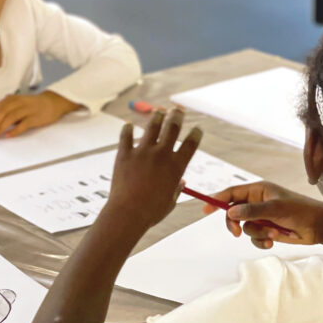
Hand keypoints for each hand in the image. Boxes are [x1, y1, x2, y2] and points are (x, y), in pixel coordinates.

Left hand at [0, 91, 79, 139]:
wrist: (52, 103)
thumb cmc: (32, 106)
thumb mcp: (17, 105)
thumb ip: (5, 111)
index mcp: (11, 99)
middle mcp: (18, 102)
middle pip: (1, 113)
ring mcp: (27, 109)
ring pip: (10, 118)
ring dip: (0, 128)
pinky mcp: (35, 117)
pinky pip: (23, 124)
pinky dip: (14, 130)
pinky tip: (7, 136)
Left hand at [105, 109, 201, 230]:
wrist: (128, 213)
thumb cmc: (151, 212)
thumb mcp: (170, 201)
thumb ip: (177, 189)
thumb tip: (181, 182)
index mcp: (176, 166)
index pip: (190, 144)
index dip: (196, 134)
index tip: (197, 128)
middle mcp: (161, 155)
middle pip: (172, 128)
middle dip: (177, 116)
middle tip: (178, 110)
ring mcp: (142, 152)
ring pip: (152, 127)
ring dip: (157, 117)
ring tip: (159, 111)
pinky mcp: (125, 154)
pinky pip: (126, 136)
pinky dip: (127, 129)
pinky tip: (128, 124)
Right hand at [203, 181, 322, 249]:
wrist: (318, 227)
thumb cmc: (299, 210)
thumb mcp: (275, 208)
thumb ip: (252, 210)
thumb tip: (231, 211)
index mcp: (258, 190)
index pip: (232, 192)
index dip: (217, 199)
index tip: (204, 208)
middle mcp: (257, 202)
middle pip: (234, 212)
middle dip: (235, 223)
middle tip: (235, 232)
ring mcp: (262, 217)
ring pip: (245, 227)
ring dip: (257, 232)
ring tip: (273, 233)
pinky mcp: (267, 230)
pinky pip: (254, 237)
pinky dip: (261, 240)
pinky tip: (273, 240)